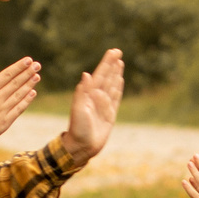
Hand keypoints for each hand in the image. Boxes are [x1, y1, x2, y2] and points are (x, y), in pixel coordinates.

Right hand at [0, 57, 39, 144]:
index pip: (7, 75)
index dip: (18, 67)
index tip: (28, 60)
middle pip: (16, 83)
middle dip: (27, 73)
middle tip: (37, 65)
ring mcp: (3, 110)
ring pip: (19, 95)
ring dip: (29, 85)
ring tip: (37, 76)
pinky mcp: (5, 122)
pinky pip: (18, 109)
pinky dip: (26, 101)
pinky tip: (32, 93)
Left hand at [57, 48, 124, 162]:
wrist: (82, 146)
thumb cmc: (78, 129)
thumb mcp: (78, 109)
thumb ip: (82, 92)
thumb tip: (86, 75)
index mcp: (88, 94)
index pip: (100, 74)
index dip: (106, 63)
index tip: (112, 52)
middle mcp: (96, 97)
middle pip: (106, 77)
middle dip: (112, 64)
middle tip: (118, 51)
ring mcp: (103, 104)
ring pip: (112, 85)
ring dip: (116, 74)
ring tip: (120, 62)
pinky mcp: (110, 113)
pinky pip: (116, 97)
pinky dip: (118, 88)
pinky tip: (120, 80)